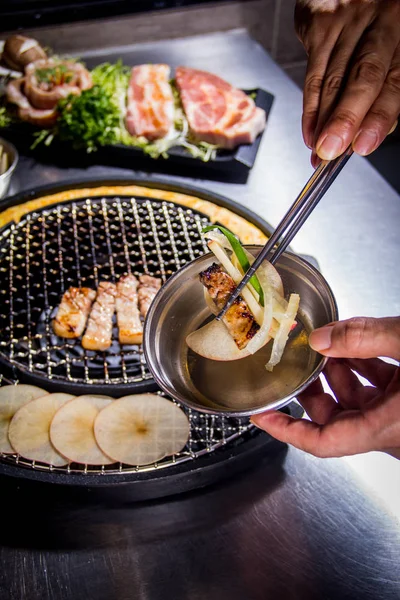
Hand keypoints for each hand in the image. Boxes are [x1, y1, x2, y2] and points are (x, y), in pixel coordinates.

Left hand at [251, 317, 399, 458]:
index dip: (286, 430)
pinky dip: (362, 367)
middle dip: (311, 385)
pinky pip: (376, 390)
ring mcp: (399, 416)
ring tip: (325, 345)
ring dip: (338, 370)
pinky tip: (354, 346)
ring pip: (356, 399)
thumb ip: (365, 338)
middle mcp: (392, 429)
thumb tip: (322, 338)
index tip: (262, 416)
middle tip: (294, 363)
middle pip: (334, 415)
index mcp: (385, 427)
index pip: (322, 441)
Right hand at [295, 0, 399, 165]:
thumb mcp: (394, 47)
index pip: (395, 81)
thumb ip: (386, 85)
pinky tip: (309, 128)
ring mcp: (348, 20)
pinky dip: (309, 106)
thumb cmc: (379, 20)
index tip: (364, 145)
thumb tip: (368, 131)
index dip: (379, 117)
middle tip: (332, 150)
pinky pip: (312, 72)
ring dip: (322, 120)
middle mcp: (382, 22)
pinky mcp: (320, 22)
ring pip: (332, 79)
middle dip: (345, 119)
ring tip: (318, 149)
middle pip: (363, 76)